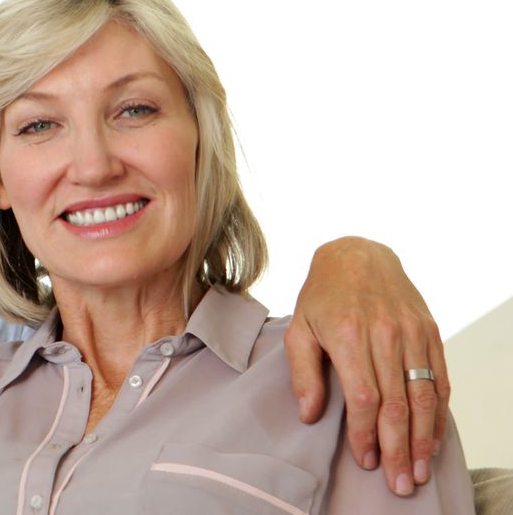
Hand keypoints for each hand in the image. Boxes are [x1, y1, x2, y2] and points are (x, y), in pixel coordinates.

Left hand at [284, 236, 448, 496]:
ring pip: (423, 395)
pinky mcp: (428, 330)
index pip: (364, 397)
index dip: (366, 433)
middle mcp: (384, 334)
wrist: (358, 254)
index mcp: (348, 335)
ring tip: (420, 469)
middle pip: (397, 403)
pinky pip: (438, 377)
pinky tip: (434, 436)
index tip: (366, 461)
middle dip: (399, 448)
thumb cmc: (322, 295)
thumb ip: (303, 373)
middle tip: (401, 482)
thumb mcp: (298, 328)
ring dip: (424, 437)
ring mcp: (410, 332)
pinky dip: (439, 411)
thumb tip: (310, 414)